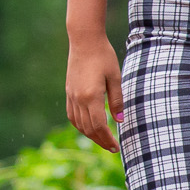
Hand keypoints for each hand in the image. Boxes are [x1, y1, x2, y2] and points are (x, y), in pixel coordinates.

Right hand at [66, 31, 123, 151]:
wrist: (84, 41)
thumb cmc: (103, 56)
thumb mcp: (115, 77)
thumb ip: (117, 100)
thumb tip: (120, 121)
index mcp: (91, 96)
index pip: (99, 126)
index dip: (107, 139)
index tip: (117, 147)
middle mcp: (78, 99)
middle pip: (88, 128)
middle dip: (100, 141)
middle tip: (113, 148)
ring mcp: (71, 96)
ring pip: (79, 124)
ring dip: (90, 135)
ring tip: (103, 140)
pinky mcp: (69, 92)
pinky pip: (72, 115)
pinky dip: (80, 125)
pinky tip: (89, 128)